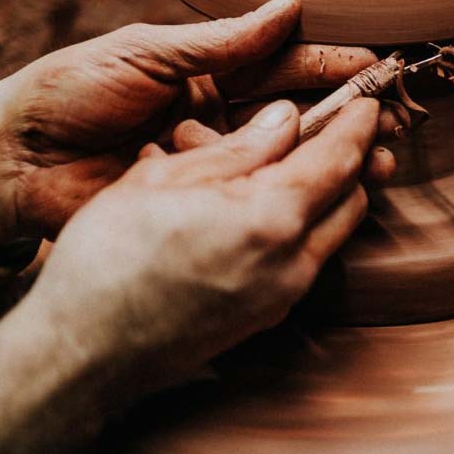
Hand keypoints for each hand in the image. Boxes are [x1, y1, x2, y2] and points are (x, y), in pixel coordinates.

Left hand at [0, 0, 388, 255]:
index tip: (378, 68)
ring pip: (285, 158)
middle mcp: (219, 116)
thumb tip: (289, 7)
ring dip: (332, 158)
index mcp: (208, 72)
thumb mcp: (147, 52)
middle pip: (298, 115)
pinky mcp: (199, 202)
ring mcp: (211, 162)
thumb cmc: (71, 91)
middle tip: (392, 124)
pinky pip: (253, 195)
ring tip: (377, 162)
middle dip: (347, 118)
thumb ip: (220, 40)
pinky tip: (325, 193)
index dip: (332, 66)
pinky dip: (289, 193)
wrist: (14, 160)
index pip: (285, 65)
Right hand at [25, 97, 382, 398]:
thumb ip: (237, 148)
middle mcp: (292, 263)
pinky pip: (310, 260)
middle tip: (353, 126)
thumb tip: (286, 119)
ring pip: (335, 233)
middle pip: (353, 198)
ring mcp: (283, 298)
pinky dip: (310, 225)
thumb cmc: (109, 259)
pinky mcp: (266, 318)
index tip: (370, 101)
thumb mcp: (164, 180)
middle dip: (359, 158)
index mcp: (270, 218)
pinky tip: (279, 206)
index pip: (339, 159)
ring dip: (337, 194)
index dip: (358, 124)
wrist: (82, 352)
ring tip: (316, 161)